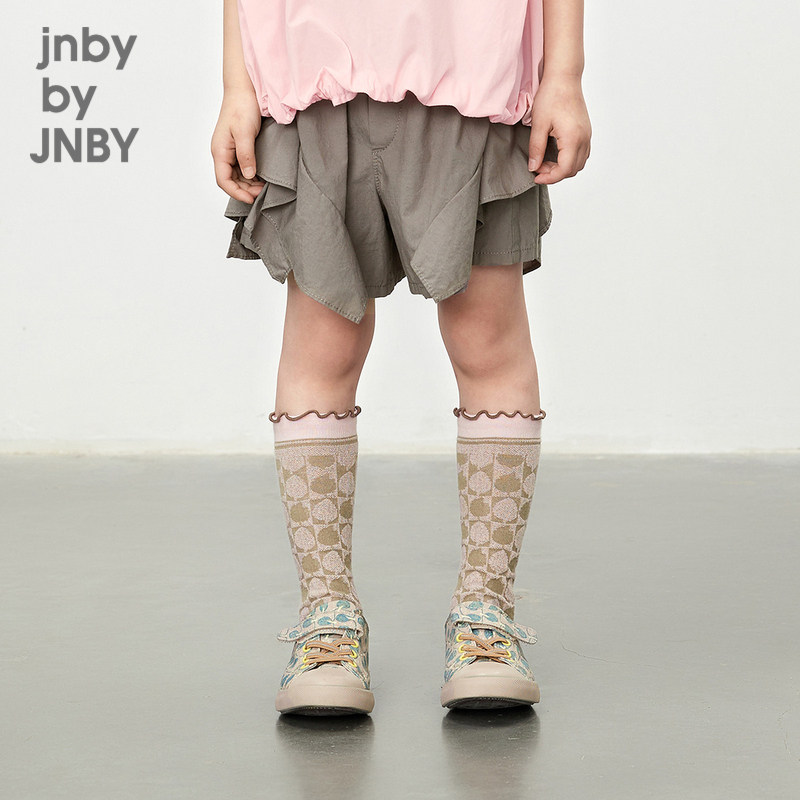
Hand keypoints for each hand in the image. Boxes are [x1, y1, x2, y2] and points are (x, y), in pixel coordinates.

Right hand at [211, 86, 266, 202]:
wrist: (245, 89)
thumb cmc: (242, 106)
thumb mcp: (245, 132)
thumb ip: (246, 155)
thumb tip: (248, 176)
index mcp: (219, 150)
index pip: (223, 180)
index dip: (236, 193)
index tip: (251, 199)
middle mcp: (222, 153)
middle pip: (230, 181)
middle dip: (245, 190)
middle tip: (262, 193)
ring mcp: (230, 151)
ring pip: (237, 176)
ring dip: (249, 184)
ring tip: (264, 187)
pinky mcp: (238, 147)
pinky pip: (242, 167)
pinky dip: (251, 175)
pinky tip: (262, 177)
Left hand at [527, 74, 591, 184]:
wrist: (564, 77)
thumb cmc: (552, 96)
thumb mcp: (539, 124)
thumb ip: (536, 148)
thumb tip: (534, 167)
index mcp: (573, 138)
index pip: (564, 170)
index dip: (549, 178)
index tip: (535, 176)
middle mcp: (584, 139)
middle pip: (572, 170)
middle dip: (554, 174)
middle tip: (538, 167)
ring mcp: (587, 135)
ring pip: (578, 163)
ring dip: (562, 168)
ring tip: (545, 161)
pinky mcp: (586, 131)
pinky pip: (582, 154)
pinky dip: (569, 160)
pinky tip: (555, 154)